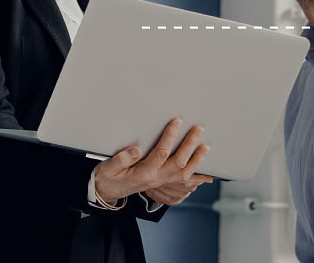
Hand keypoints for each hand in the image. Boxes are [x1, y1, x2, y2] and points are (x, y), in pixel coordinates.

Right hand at [91, 118, 208, 203]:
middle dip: (189, 145)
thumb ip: (121, 159)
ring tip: (206, 147)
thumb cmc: (108, 177)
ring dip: (197, 160)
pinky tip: (205, 172)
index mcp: (143, 173)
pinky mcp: (163, 183)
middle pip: (178, 163)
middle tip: (198, 130)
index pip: (161, 153)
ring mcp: (161, 183)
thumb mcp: (108, 168)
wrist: (108, 192)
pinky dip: (196, 177)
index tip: (177, 122)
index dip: (170, 136)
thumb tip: (136, 149)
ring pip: (184, 174)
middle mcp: (155, 179)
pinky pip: (183, 182)